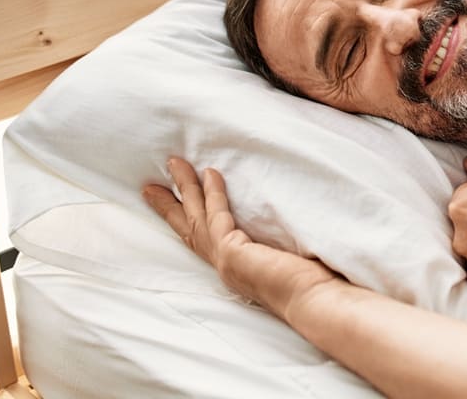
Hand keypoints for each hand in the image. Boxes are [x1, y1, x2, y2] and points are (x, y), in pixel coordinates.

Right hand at [143, 158, 333, 318]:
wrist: (316, 304)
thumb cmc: (312, 287)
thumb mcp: (285, 259)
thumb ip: (273, 246)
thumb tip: (282, 228)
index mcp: (236, 269)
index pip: (204, 241)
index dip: (186, 221)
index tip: (171, 203)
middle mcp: (227, 267)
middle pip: (189, 229)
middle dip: (170, 204)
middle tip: (149, 184)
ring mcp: (227, 261)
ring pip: (197, 217)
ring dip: (186, 188)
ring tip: (175, 162)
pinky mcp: (234, 254)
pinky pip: (218, 215)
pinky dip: (213, 193)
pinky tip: (211, 172)